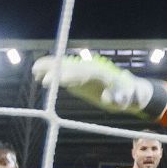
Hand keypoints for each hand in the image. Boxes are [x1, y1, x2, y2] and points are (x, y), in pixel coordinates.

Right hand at [32, 55, 154, 115]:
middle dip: (58, 72)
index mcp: (102, 74)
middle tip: (42, 79)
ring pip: (65, 67)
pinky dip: (51, 70)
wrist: (129, 91)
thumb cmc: (131, 96)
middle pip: (72, 68)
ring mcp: (83, 72)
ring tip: (35, 71)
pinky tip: (37, 73)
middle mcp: (91, 70)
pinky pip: (63, 72)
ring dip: (51, 67)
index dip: (72, 75)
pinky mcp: (78, 77)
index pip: (85, 73)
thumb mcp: (130, 100)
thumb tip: (108, 99)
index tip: (60, 81)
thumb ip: (121, 99)